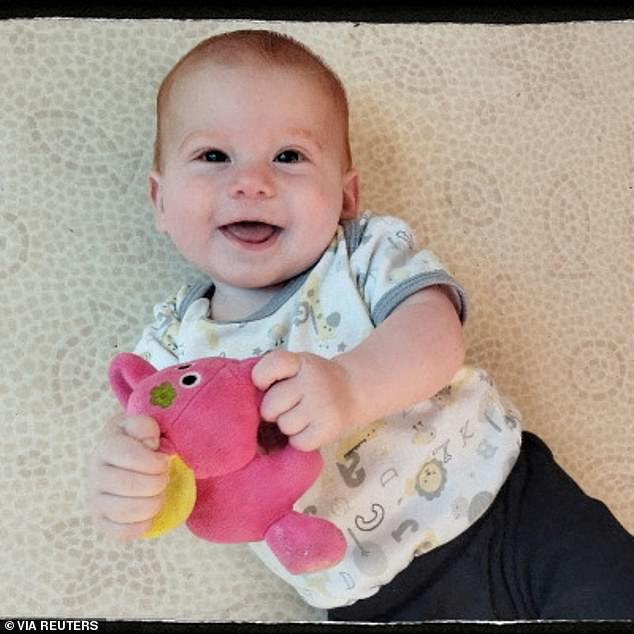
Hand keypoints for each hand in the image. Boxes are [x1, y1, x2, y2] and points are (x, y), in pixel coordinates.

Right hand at [86, 413, 168, 540]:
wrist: (124, 457)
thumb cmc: (138, 440)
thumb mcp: (142, 425)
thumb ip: (146, 426)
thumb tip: (150, 443)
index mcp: (106, 446)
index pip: (131, 457)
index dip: (155, 462)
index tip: (164, 460)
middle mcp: (94, 473)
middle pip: (131, 485)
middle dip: (158, 482)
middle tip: (164, 477)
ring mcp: (94, 499)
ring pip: (126, 510)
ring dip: (153, 503)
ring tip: (158, 494)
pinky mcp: (100, 520)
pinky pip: (120, 532)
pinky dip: (142, 525)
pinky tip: (150, 514)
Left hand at [251, 350, 355, 450]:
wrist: (355, 390)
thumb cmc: (316, 380)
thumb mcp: (299, 366)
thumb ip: (276, 375)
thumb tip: (246, 403)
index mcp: (301, 362)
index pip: (270, 365)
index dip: (260, 378)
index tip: (265, 385)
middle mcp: (313, 381)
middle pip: (271, 405)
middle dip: (274, 410)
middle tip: (288, 406)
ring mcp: (322, 405)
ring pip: (284, 425)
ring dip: (288, 426)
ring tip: (303, 417)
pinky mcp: (329, 429)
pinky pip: (298, 442)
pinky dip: (301, 440)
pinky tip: (311, 428)